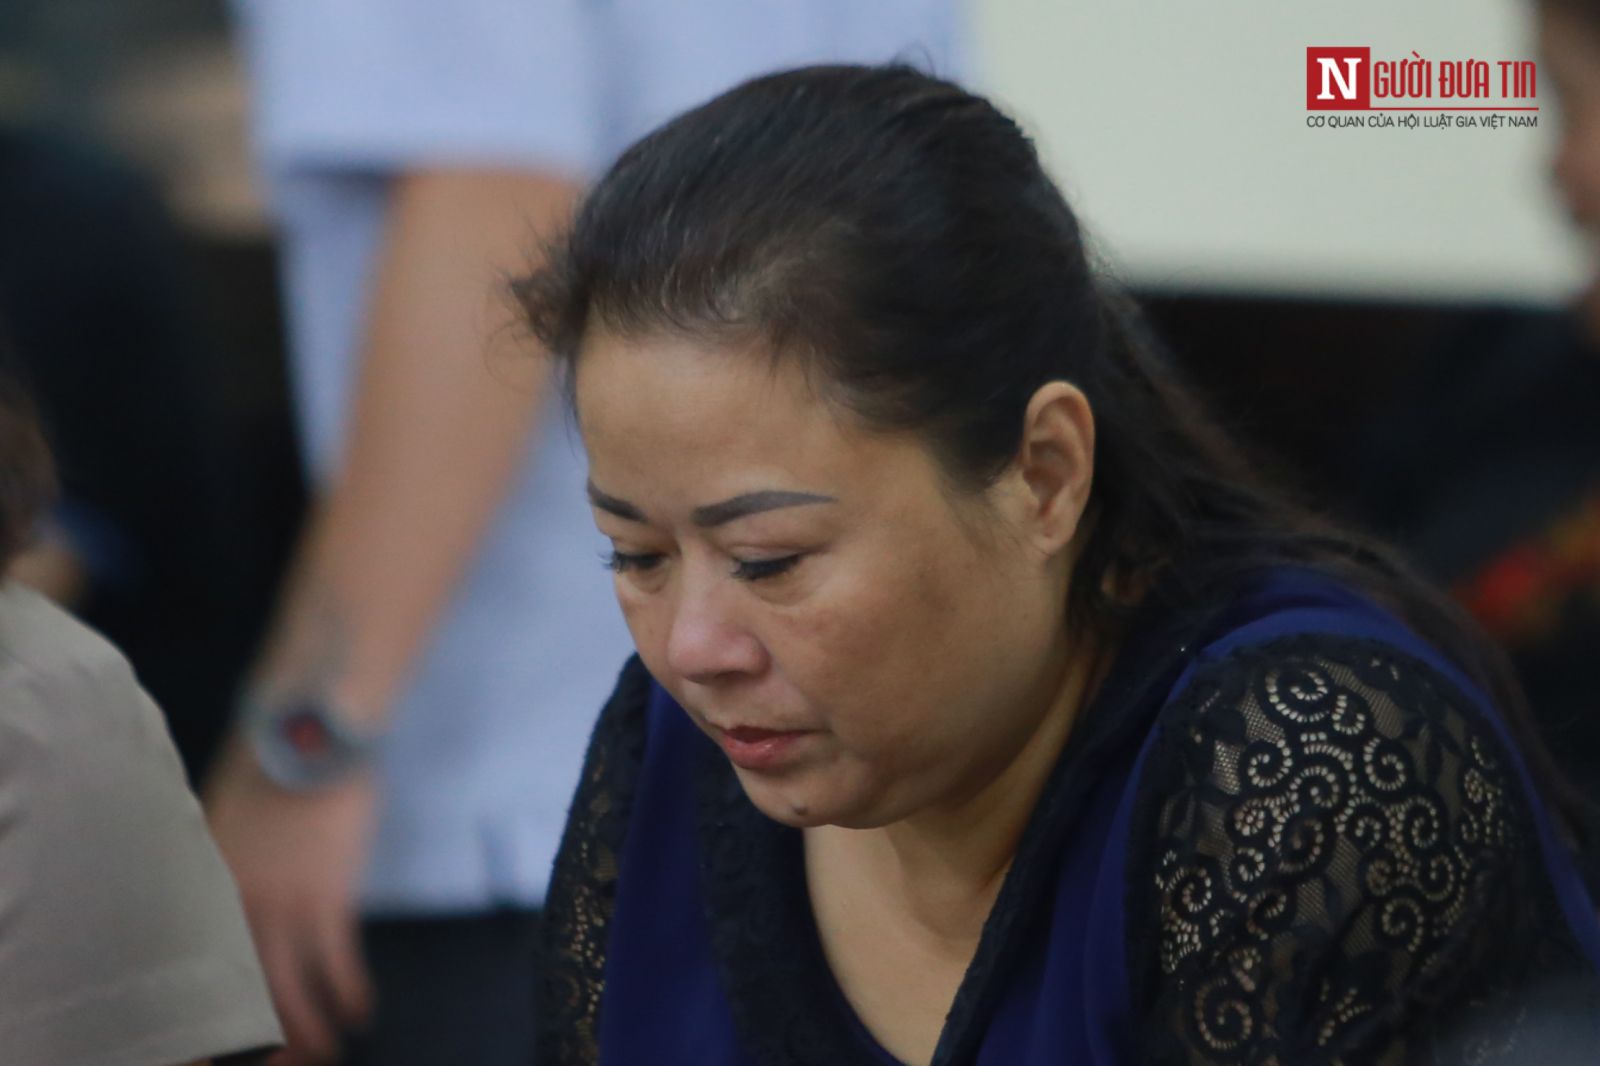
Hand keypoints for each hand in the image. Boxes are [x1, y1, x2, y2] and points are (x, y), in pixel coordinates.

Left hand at [205, 739, 377, 1064]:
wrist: (311, 735)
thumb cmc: (274, 768)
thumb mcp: (227, 819)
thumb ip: (225, 866)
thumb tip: (227, 899)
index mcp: (207, 886)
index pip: (205, 971)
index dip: (218, 1017)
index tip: (233, 1045)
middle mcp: (234, 906)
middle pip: (245, 993)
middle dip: (267, 1039)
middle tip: (285, 1065)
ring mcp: (280, 903)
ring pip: (289, 990)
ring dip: (312, 1029)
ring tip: (328, 1050)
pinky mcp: (327, 895)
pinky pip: (335, 963)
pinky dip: (348, 993)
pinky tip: (360, 1011)